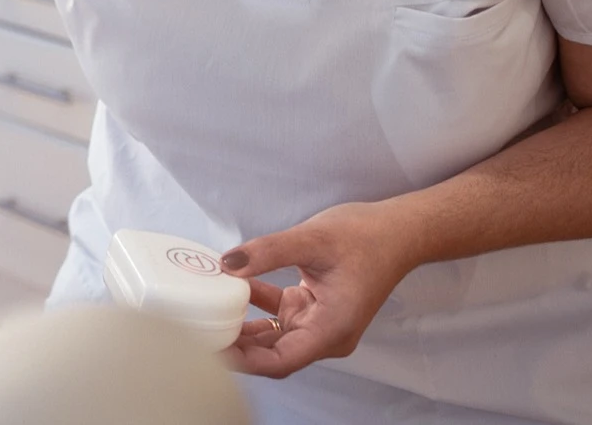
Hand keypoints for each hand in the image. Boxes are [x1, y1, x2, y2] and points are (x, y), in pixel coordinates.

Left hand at [220, 201, 423, 378]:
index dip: (243, 361)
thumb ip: (267, 252)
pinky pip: (275, 314)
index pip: (279, 361)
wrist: (397, 231)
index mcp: (332, 330)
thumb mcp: (312, 239)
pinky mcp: (311, 307)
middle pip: (271, 353)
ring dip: (240, 326)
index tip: (210, 350)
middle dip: (235, 347)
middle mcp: (325, 334)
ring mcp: (318, 322)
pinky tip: (228, 286)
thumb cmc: (367, 237)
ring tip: (203, 314)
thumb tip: (226, 264)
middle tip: (195, 331)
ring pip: (270, 336)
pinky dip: (252, 303)